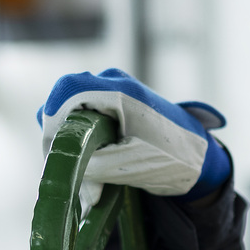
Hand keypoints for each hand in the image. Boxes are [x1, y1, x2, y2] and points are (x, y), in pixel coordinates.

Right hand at [38, 68, 230, 213]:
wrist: (198, 154)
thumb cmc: (168, 158)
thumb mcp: (125, 166)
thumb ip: (87, 163)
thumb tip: (58, 169)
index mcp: (120, 90)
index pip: (67, 90)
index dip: (51, 120)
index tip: (51, 151)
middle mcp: (114, 80)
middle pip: (65, 97)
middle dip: (58, 133)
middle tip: (64, 167)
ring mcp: (114, 86)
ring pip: (72, 106)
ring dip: (70, 136)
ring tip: (84, 169)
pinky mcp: (113, 98)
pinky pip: (83, 110)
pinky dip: (81, 135)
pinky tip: (91, 160)